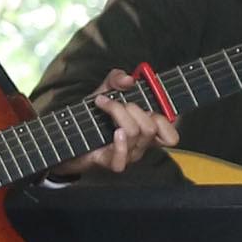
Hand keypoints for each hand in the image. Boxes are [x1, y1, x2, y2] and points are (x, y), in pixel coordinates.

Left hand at [56, 69, 178, 176]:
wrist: (70, 136)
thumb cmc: (93, 116)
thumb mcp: (105, 91)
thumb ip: (117, 80)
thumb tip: (129, 79)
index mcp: (146, 130)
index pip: (170, 132)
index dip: (172, 117)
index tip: (158, 97)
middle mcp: (141, 144)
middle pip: (151, 128)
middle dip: (134, 107)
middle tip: (118, 100)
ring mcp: (128, 154)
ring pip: (135, 133)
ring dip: (117, 111)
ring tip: (102, 103)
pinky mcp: (111, 162)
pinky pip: (122, 157)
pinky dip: (119, 143)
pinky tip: (113, 131)